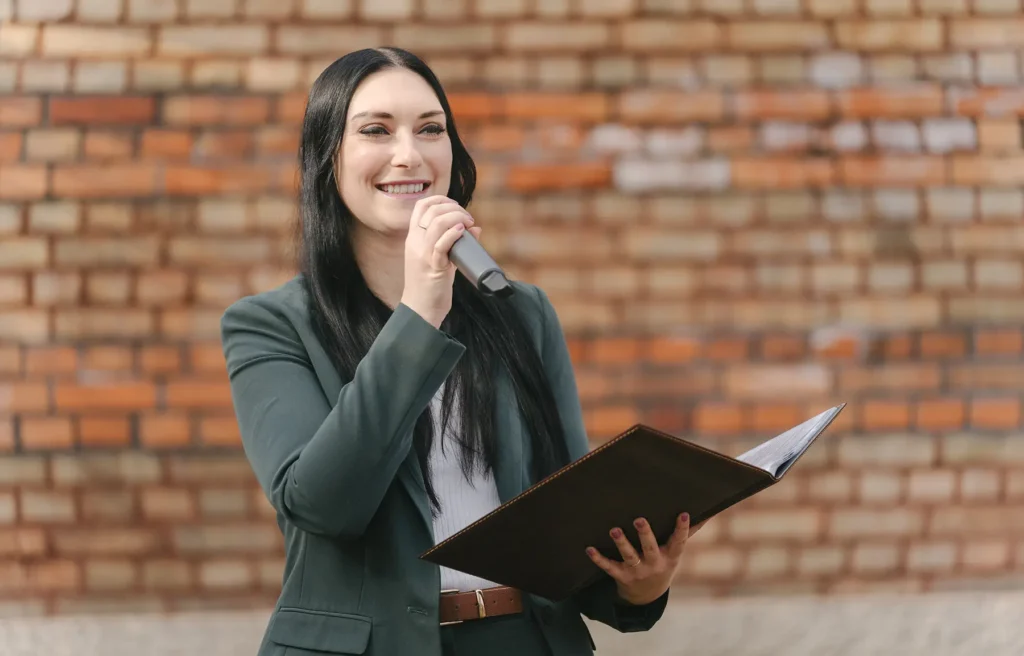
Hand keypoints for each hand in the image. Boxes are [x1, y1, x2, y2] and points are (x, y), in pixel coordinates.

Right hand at [400, 195, 481, 327]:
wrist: (420, 309)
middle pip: (431, 210)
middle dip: (454, 208)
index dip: (441, 200)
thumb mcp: (440, 259)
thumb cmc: (431, 285)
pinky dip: (453, 234)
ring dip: (457, 218)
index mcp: (413, 238)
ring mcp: (422, 254)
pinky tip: (463, 231)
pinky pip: (440, 244)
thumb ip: (454, 243)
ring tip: (468, 225)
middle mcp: (414, 242)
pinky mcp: (432, 267)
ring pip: (437, 223)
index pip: (422, 206)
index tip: (457, 208)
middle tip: (468, 219)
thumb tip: (476, 228)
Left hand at [585, 513, 704, 606]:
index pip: (679, 542)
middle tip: (639, 519)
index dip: (682, 529)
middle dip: (645, 534)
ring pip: (629, 556)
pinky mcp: (622, 575)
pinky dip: (599, 559)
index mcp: (670, 556)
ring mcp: (637, 571)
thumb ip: (690, 532)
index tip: (683, 514)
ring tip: (614, 530)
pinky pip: (609, 567)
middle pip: (650, 548)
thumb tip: (709, 512)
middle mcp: (654, 564)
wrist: (647, 596)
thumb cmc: (663, 562)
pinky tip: (589, 548)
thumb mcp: (676, 552)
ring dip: (621, 543)